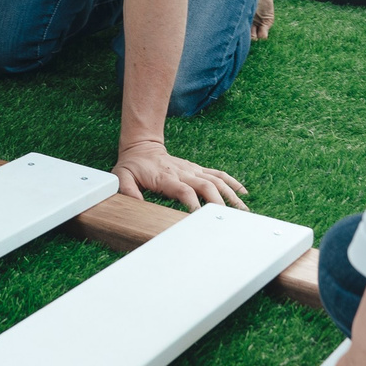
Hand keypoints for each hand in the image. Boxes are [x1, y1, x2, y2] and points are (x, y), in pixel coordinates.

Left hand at [114, 138, 246, 209]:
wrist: (141, 147)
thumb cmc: (132, 165)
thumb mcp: (121, 176)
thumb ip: (127, 190)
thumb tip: (137, 204)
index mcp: (166, 177)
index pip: (184, 191)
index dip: (193, 203)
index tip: (200, 217)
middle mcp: (183, 172)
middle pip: (206, 186)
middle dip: (218, 202)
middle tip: (228, 219)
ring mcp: (193, 170)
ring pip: (216, 181)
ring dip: (231, 194)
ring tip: (243, 210)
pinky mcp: (198, 168)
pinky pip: (218, 174)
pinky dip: (232, 182)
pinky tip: (243, 193)